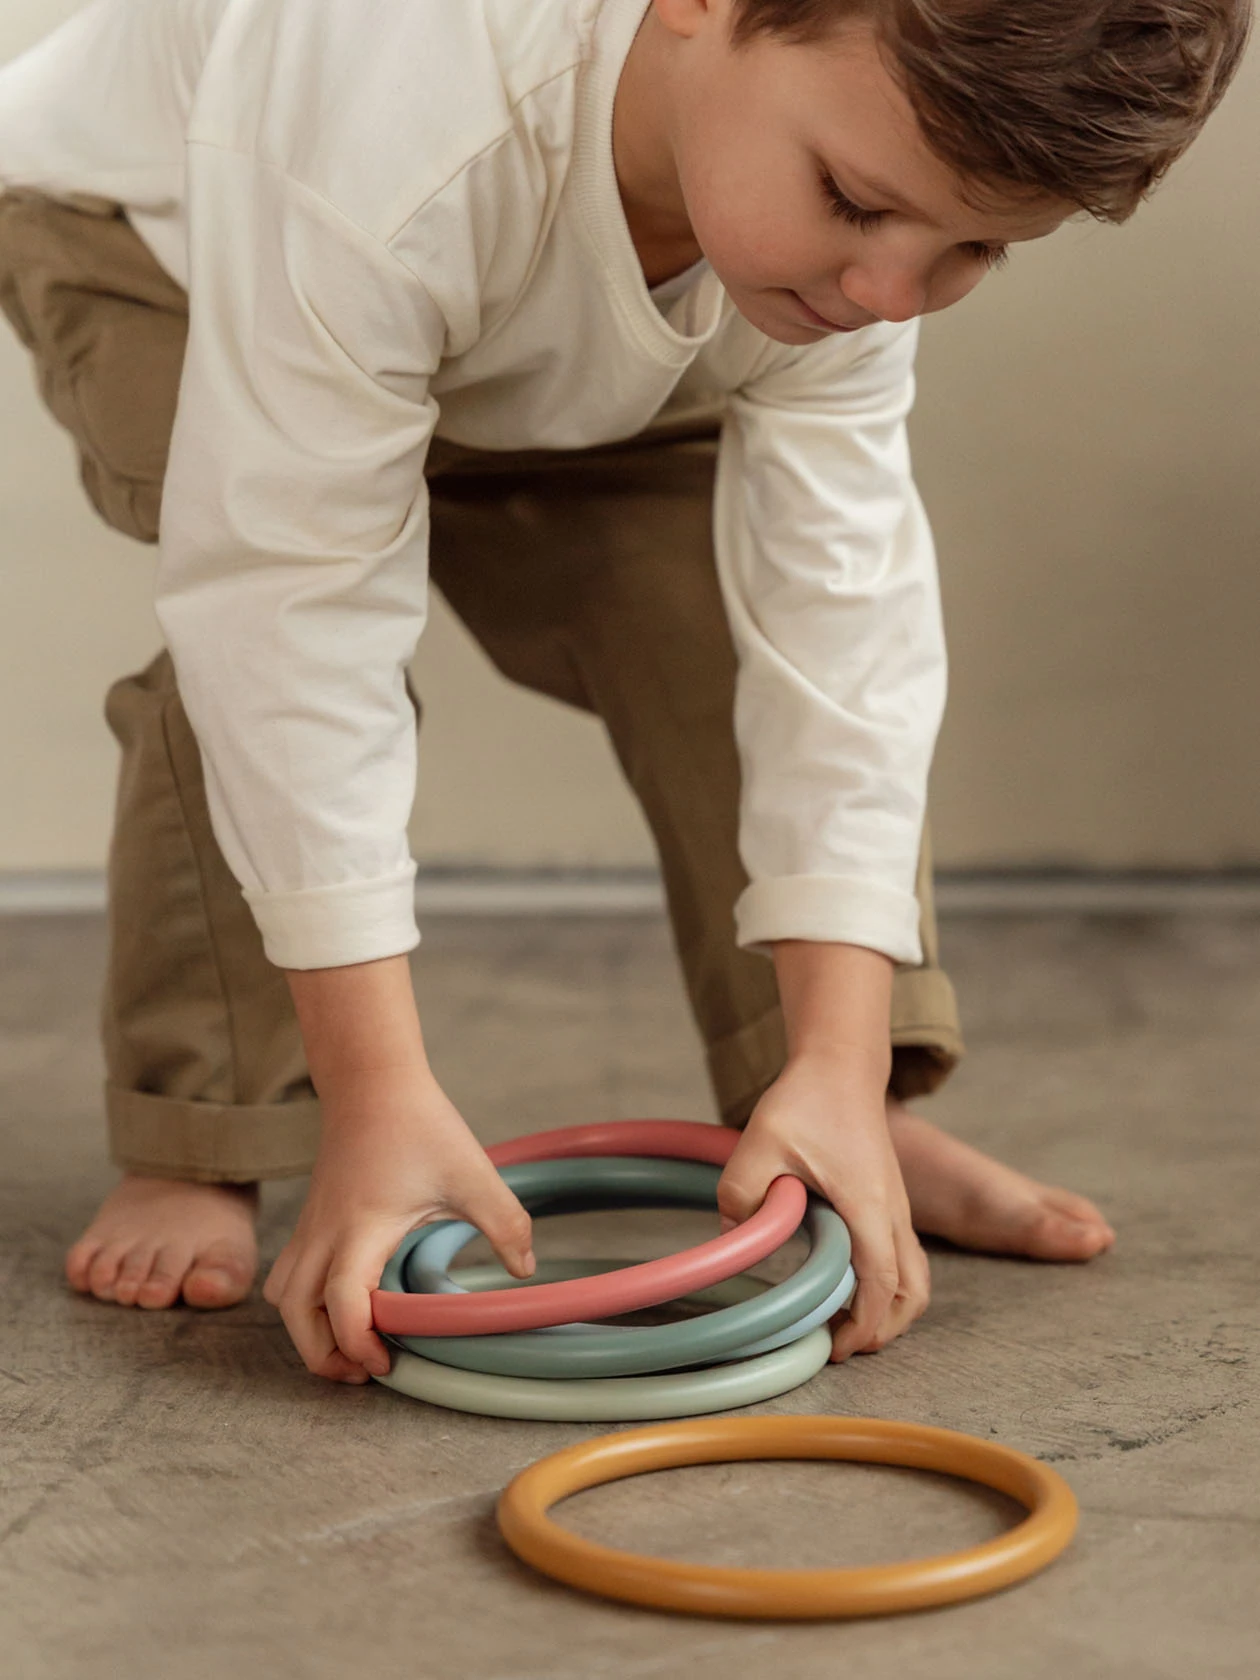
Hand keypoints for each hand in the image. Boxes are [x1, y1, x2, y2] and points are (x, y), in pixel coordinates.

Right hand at [264, 1067, 534, 1382]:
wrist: (372, 1080)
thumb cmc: (419, 1123)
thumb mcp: (472, 1172)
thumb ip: (505, 1222)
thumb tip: (527, 1270)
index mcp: (362, 1228)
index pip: (341, 1302)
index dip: (358, 1343)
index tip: (389, 1362)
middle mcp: (324, 1233)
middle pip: (294, 1314)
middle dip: (322, 1355)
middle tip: (367, 1371)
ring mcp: (311, 1226)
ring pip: (283, 1296)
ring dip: (307, 1330)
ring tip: (352, 1344)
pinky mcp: (311, 1219)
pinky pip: (289, 1274)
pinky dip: (306, 1303)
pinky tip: (348, 1303)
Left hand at [716, 1052, 929, 1360]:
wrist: (840, 1065)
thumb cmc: (806, 1100)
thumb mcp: (760, 1142)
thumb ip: (743, 1193)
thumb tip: (735, 1238)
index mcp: (867, 1204)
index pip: (880, 1282)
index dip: (863, 1324)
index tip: (835, 1349)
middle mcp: (893, 1211)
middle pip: (913, 1292)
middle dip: (885, 1329)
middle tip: (840, 1346)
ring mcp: (897, 1207)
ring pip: (915, 1277)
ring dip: (889, 1309)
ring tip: (844, 1324)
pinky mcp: (890, 1200)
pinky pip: (904, 1257)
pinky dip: (887, 1285)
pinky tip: (844, 1285)